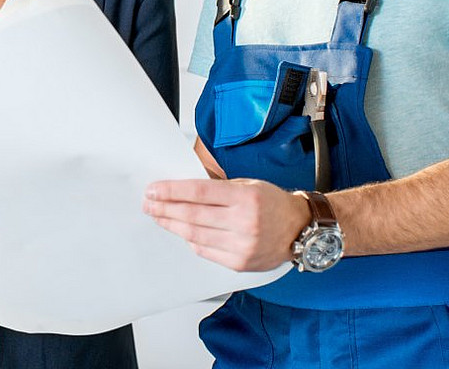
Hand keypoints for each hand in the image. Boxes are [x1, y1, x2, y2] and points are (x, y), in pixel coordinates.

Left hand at [143, 178, 308, 271]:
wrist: (300, 229)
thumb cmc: (272, 203)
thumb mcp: (247, 185)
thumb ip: (217, 188)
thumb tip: (180, 189)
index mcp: (246, 197)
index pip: (199, 192)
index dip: (171, 191)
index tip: (153, 190)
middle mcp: (244, 222)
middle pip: (192, 215)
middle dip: (165, 209)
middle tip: (149, 204)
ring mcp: (242, 245)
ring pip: (194, 235)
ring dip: (172, 225)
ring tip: (159, 217)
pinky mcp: (239, 263)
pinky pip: (205, 251)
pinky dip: (191, 241)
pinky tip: (182, 232)